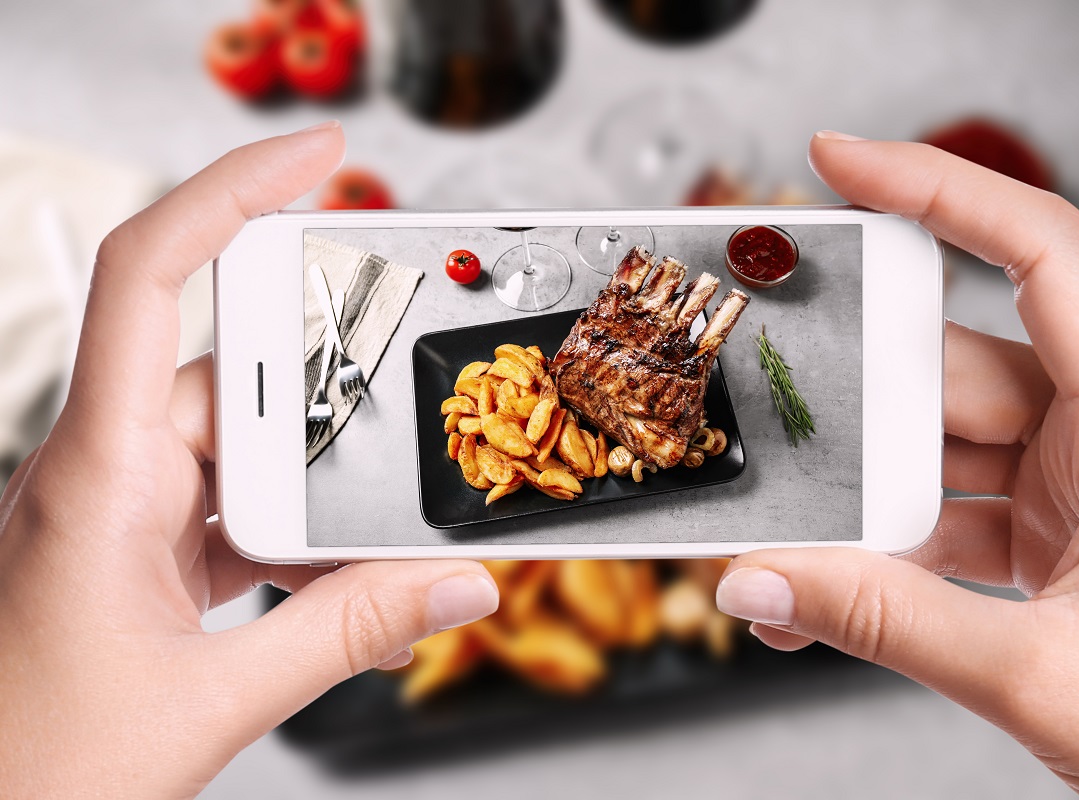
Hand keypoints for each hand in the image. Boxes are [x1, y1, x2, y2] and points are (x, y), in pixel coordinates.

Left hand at [0, 124, 498, 797]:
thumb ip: (345, 634)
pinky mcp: (137, 554)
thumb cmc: (26, 773)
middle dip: (329, 411)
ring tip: (373, 555)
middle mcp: (100, 473)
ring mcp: (117, 513)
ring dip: (316, 499)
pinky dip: (293, 542)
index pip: (150, 281)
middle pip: (232, 378)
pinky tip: (336, 588)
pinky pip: (232, 511)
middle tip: (402, 431)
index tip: (317, 156)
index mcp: (93, 477)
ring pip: (242, 452)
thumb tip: (455, 586)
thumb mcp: (209, 704)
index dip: (230, 193)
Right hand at [715, 131, 1078, 797]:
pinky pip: (950, 516)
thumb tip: (765, 582)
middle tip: (774, 428)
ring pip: (940, 452)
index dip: (938, 187)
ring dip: (864, 502)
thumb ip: (885, 625)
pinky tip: (833, 592)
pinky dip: (889, 554)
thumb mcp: (1042, 678)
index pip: (1040, 252)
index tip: (841, 165)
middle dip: (856, 413)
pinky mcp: (1053, 541)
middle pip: (954, 370)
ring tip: (794, 543)